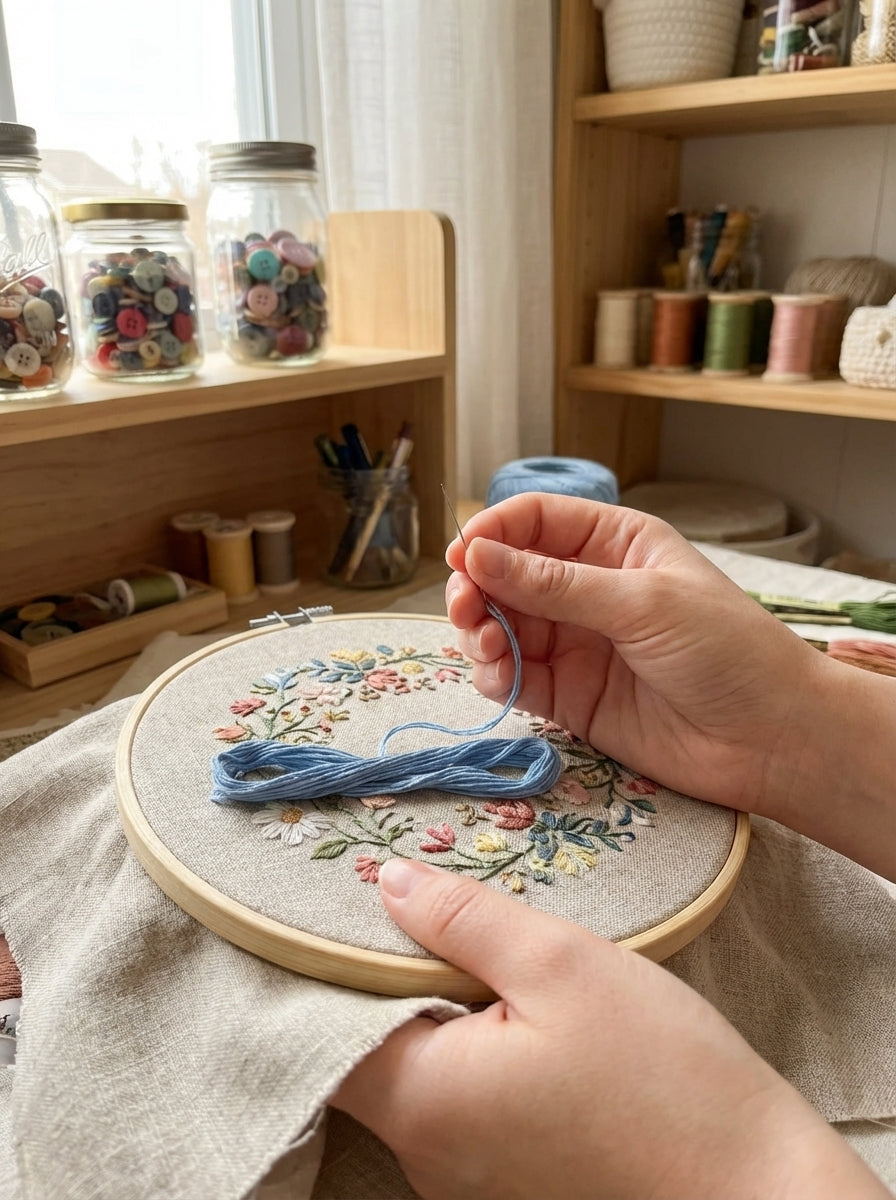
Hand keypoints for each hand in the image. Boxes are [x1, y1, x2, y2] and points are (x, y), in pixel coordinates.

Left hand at [333, 859, 884, 1199]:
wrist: (754, 1186)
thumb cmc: (662, 1075)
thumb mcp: (561, 964)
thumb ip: (461, 918)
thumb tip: (384, 881)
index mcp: (423, 1101)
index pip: (322, 1030)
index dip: (325, 964)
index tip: (348, 904)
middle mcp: (426, 1153)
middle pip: (365, 1050)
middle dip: (387, 977)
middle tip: (429, 912)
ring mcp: (464, 1176)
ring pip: (415, 1072)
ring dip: (434, 1010)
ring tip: (478, 953)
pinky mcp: (505, 1177)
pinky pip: (456, 1101)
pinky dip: (468, 1048)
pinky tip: (512, 1011)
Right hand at [444, 494, 895, 877]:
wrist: (771, 740)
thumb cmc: (728, 651)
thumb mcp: (641, 603)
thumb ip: (555, 584)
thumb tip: (478, 554)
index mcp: (616, 544)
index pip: (537, 521)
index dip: (494, 531)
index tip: (463, 553)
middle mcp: (589, 589)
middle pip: (508, 574)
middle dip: (478, 585)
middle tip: (466, 605)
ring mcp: (577, 643)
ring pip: (502, 625)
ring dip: (480, 630)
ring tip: (488, 644)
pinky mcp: (569, 696)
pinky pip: (515, 676)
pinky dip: (494, 673)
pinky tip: (499, 675)